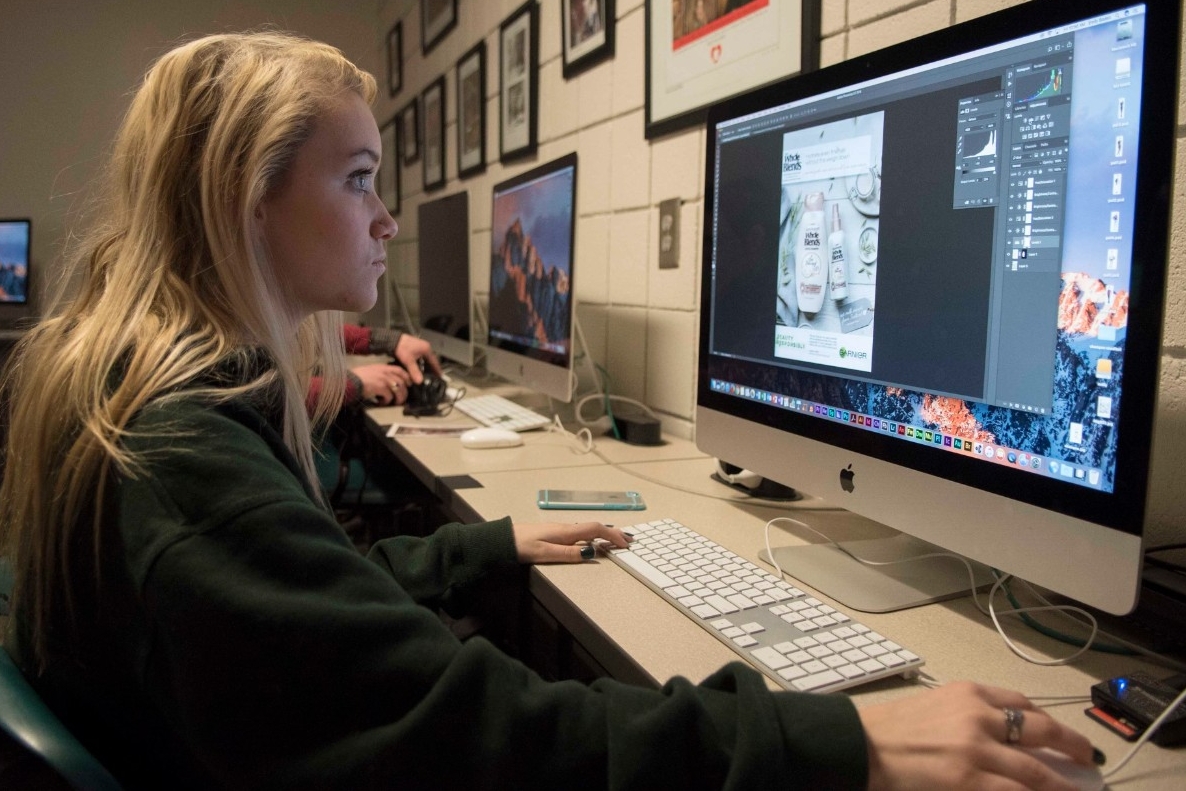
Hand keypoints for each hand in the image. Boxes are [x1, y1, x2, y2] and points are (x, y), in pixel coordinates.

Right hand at [353, 363, 410, 405]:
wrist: (349, 381)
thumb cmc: (356, 377)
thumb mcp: (370, 371)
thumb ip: (380, 374)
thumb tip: (388, 383)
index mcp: (382, 367)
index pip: (399, 370)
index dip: (407, 377)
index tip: (409, 384)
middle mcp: (384, 372)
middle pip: (401, 382)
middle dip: (404, 392)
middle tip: (402, 399)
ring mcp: (383, 379)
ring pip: (398, 390)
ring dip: (398, 398)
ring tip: (394, 403)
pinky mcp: (380, 387)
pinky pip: (389, 396)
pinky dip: (387, 401)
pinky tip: (381, 403)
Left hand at [392, 335, 441, 384]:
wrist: (392, 340)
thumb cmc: (401, 347)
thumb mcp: (409, 361)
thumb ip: (414, 372)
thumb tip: (419, 381)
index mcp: (426, 349)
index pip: (435, 361)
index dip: (437, 369)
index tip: (439, 375)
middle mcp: (425, 347)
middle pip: (431, 360)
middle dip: (431, 368)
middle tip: (433, 375)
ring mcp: (420, 347)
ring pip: (425, 359)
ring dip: (425, 365)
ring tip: (425, 373)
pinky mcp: (415, 347)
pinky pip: (421, 357)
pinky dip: (420, 363)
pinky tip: (418, 367)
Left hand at [512, 521, 632, 563]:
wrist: (501, 540)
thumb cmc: (521, 546)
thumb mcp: (544, 553)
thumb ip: (568, 553)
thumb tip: (591, 552)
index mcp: (565, 531)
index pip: (594, 529)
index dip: (612, 535)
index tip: (625, 543)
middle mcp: (564, 528)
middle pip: (594, 528)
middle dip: (612, 533)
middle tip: (628, 540)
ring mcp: (559, 530)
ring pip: (587, 530)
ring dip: (603, 534)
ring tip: (616, 540)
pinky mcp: (553, 534)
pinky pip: (579, 533)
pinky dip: (592, 535)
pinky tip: (592, 540)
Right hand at [858, 681, 1094, 790]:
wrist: (861, 746)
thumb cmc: (888, 729)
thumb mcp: (933, 706)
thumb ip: (966, 715)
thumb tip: (997, 736)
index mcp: (969, 693)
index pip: (1022, 703)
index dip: (1048, 720)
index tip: (1058, 731)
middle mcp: (980, 717)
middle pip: (1042, 730)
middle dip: (1072, 746)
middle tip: (1088, 758)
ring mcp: (978, 751)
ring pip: (1037, 772)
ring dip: (1062, 786)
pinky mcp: (970, 782)